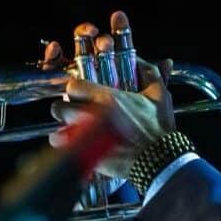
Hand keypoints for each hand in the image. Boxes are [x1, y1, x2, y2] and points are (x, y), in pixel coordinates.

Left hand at [42, 11, 175, 178]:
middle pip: (60, 107)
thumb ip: (148, 73)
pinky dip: (65, 143)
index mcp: (108, 98)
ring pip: (60, 126)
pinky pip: (64, 146)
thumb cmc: (160, 128)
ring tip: (75, 127)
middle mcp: (93, 115)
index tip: (81, 92)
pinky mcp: (87, 154)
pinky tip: (75, 142)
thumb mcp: (160, 95)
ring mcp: (88, 136)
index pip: (73, 86)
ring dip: (65, 125)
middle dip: (65, 108)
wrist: (160, 160)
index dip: (76, 88)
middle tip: (74, 110)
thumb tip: (139, 61)